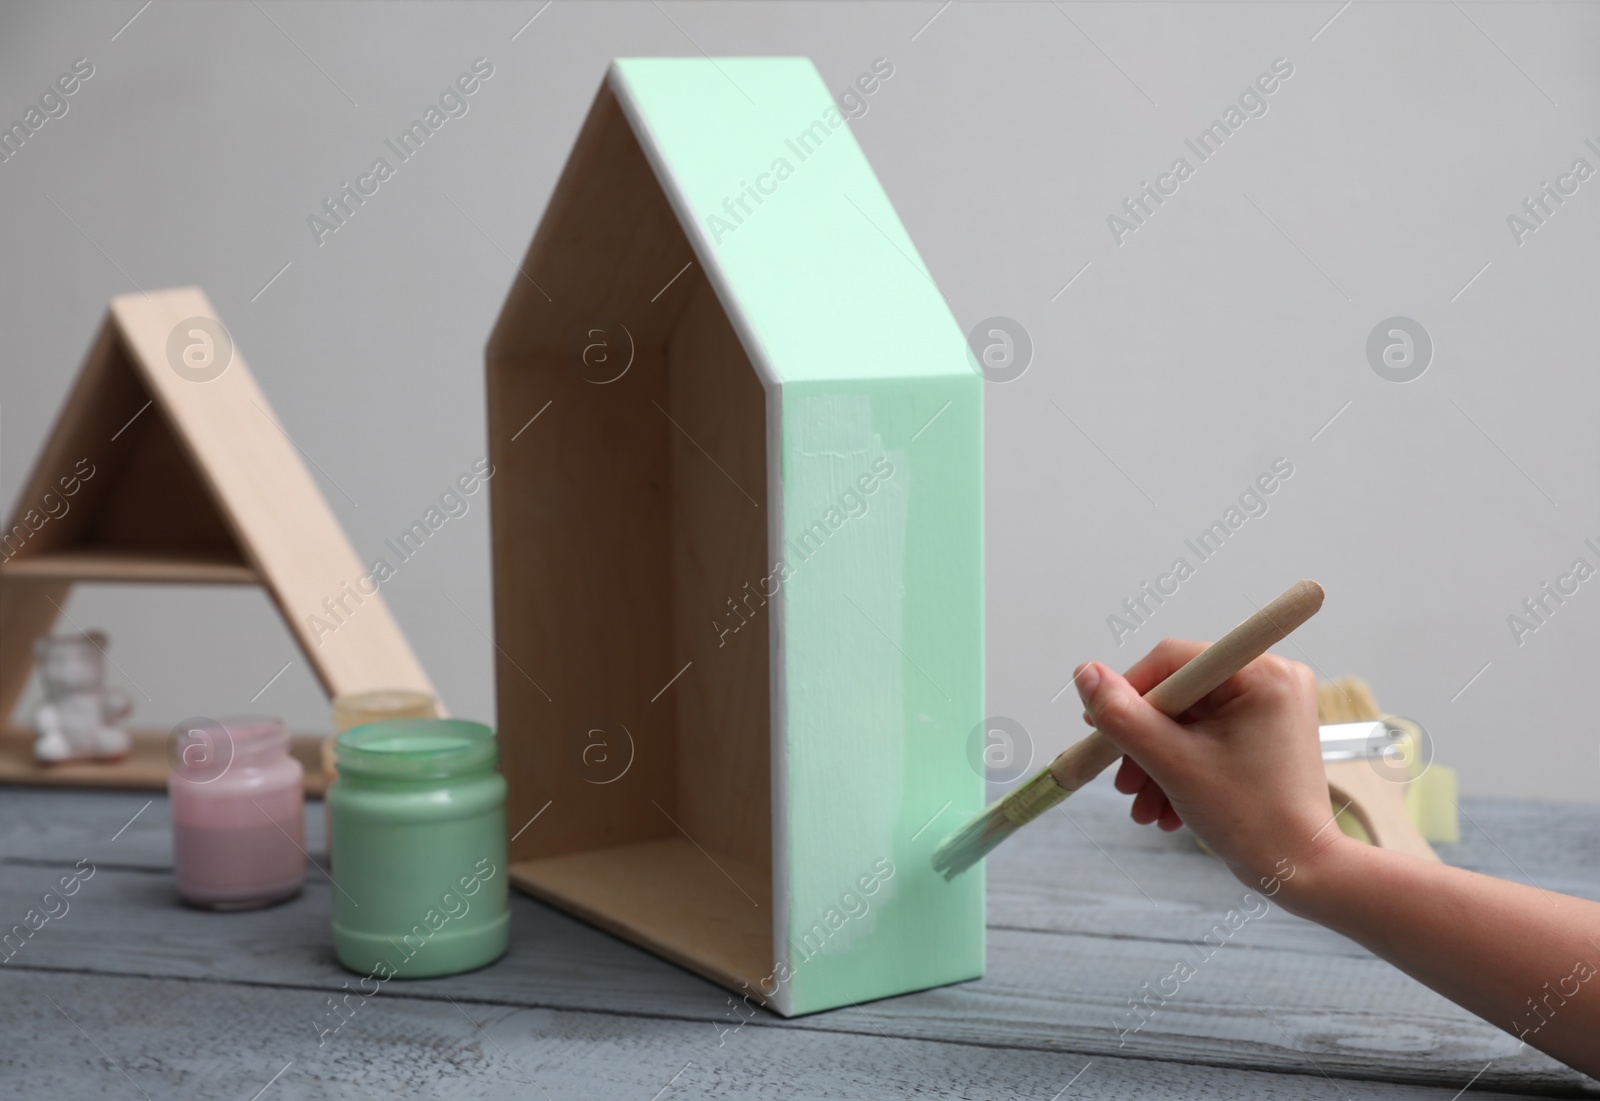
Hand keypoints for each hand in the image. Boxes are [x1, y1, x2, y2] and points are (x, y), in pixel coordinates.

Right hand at [1074, 640, 1341, 899]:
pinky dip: (1181, 770)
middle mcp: (1272, 680)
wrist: (1302, 872)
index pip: (1173, 661)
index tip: (1100, 728)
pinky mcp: (1264, 735)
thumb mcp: (1173, 763)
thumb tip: (1085, 674)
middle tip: (1123, 783)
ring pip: (1187, 723)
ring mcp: (1270, 709)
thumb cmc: (1253, 818)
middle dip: (1144, 744)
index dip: (1129, 693)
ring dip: (1156, 764)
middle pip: (1178, 696)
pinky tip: (1167, 809)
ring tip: (1143, 806)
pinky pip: (1206, 739)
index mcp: (1262, 674)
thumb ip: (1123, 716)